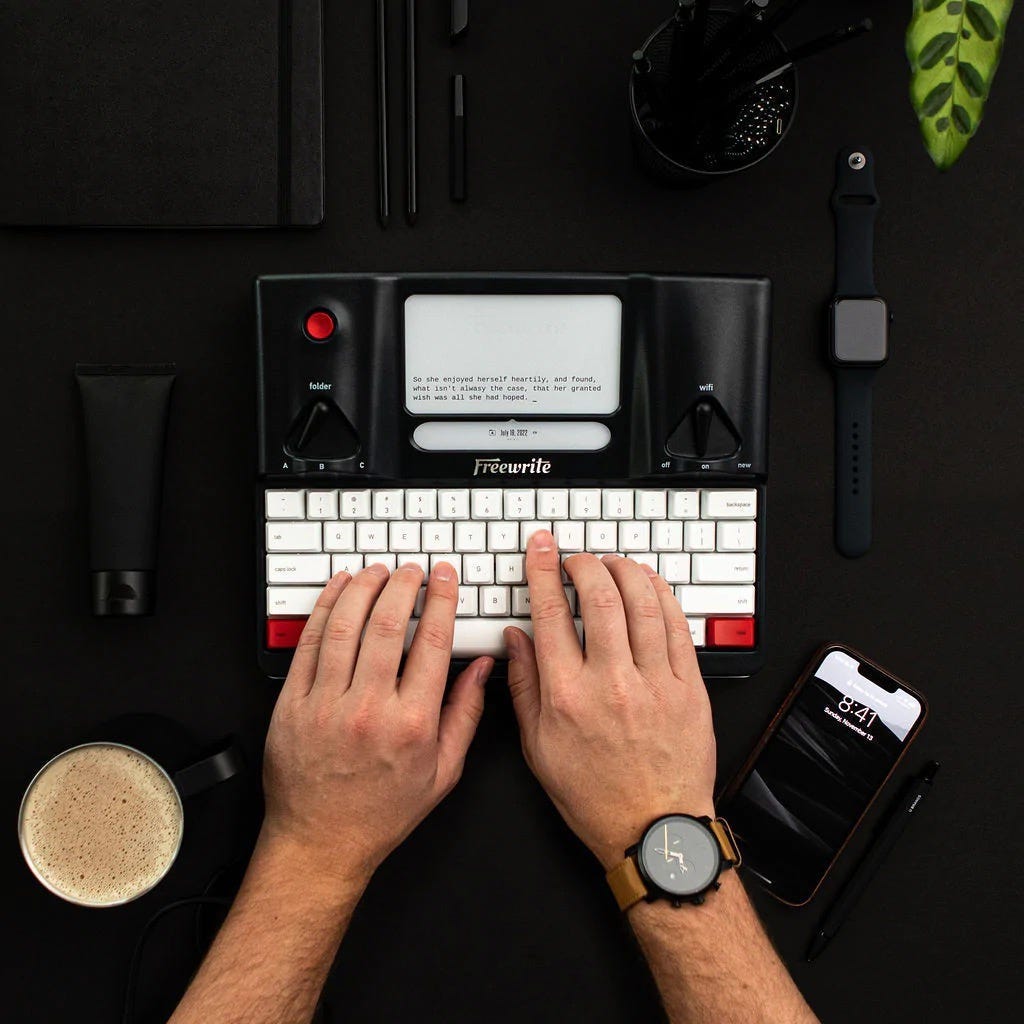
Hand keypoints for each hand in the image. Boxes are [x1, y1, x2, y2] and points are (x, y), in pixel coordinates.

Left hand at [262, 562, 492, 884]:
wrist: (321, 842)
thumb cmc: (381, 812)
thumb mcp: (443, 772)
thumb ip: (466, 714)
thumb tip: (481, 668)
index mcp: (412, 724)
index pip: (432, 642)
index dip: (441, 600)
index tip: (444, 580)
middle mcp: (369, 709)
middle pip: (387, 624)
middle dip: (403, 585)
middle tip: (412, 570)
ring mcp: (326, 705)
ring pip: (346, 627)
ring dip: (363, 588)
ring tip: (377, 571)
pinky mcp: (294, 706)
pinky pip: (309, 644)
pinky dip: (325, 609)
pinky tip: (338, 591)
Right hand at [504, 532, 715, 869]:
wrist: (654, 829)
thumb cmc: (595, 796)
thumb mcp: (539, 748)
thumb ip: (523, 686)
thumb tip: (516, 639)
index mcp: (567, 696)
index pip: (550, 614)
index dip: (543, 570)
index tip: (542, 548)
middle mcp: (611, 683)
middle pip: (599, 596)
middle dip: (584, 562)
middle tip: (575, 556)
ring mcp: (654, 683)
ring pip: (642, 603)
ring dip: (624, 570)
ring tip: (611, 562)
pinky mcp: (687, 688)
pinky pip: (677, 626)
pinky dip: (662, 595)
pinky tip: (650, 583)